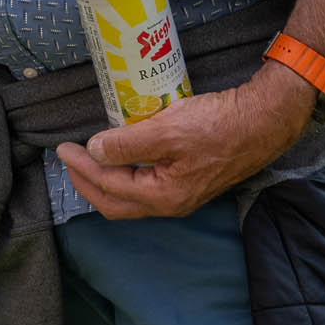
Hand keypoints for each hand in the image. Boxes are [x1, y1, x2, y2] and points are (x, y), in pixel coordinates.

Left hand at [53, 63, 314, 218]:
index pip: (109, 188)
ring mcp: (182, 193)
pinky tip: (121, 154)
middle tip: (68, 159)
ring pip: (132, 196)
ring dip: (105, 179)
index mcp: (164, 196)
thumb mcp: (167, 130)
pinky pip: (146, 184)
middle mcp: (172, 203)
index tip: (61, 148)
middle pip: (117, 203)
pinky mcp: (189, 179)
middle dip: (87, 182)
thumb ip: (128, 144)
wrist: (263, 121)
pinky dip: (126, 173)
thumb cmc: (218, 124)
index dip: (81, 169)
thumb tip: (94, 151)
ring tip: (88, 158)